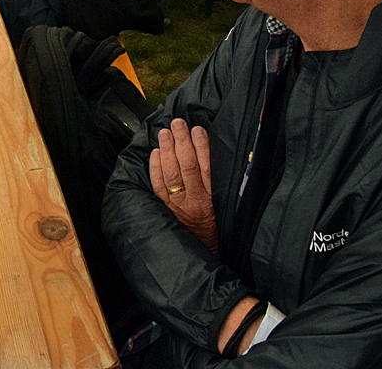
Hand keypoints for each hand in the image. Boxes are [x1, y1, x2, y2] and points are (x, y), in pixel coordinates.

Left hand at [150, 118, 218, 254]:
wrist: (204, 258)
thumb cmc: (217, 232)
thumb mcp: (225, 211)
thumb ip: (221, 187)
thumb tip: (218, 159)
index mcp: (212, 200)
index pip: (207, 168)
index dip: (202, 147)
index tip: (198, 130)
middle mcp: (194, 201)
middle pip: (187, 166)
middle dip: (181, 142)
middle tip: (177, 123)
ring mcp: (177, 205)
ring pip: (170, 173)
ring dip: (167, 150)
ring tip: (165, 133)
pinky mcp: (165, 209)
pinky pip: (158, 186)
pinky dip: (155, 168)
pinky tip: (155, 153)